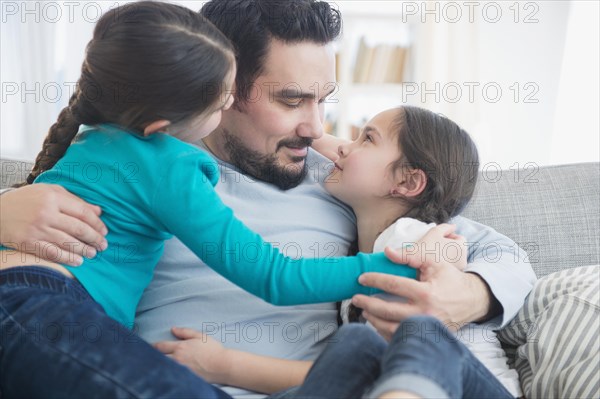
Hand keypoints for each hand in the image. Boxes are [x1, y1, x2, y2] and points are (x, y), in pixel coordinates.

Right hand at [0, 184, 107, 265]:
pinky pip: (53, 253)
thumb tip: (98, 211)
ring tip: (93, 253)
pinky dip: (68, 258)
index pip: (83, 212)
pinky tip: (78, 261)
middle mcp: (46, 213)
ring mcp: (36, 229)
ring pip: (68, 242)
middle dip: (94, 238)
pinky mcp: (28, 243)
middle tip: (103, 245)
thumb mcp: (49, 192)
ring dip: (84, 250)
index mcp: (53, 197)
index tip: (104, 231)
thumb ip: (74, 200)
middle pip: (78, 228)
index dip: (97, 224)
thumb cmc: (27, 200)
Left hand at [153, 327, 232, 384]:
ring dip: (158, 365)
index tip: (148, 346)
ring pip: (163, 368)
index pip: (161, 347)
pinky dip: (166, 373)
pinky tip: (164, 373)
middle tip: (146, 356)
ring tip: (152, 365)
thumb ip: (185, 332)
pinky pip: (171, 375)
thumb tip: (173, 329)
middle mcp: (177, 359)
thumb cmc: (213, 349)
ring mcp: (179, 370)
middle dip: (152, 356)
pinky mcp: (183, 378)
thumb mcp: (200, 336)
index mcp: (180, 347)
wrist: (222, 365)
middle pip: (158, 359)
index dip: (153, 346)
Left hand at [352, 228, 490, 340]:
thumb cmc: (450, 279)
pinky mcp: (425, 337)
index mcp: (425, 292)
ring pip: (391, 329)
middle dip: (367, 303)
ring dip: (374, 320)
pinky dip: (385, 333)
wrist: (471, 301)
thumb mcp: (434, 262)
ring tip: (364, 311)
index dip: (374, 280)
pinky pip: (400, 339)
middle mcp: (424, 313)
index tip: (361, 279)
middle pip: (387, 310)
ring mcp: (425, 329)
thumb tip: (387, 252)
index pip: (393, 285)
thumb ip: (410, 256)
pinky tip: (377, 323)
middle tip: (355, 298)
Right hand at [413, 223, 467, 270]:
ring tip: (432, 254)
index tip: (439, 238)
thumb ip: (445, 227)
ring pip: (453, 258)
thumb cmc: (428, 249)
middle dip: (447, 245)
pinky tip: (432, 263)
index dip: (449, 236)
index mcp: (461, 247)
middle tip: (435, 245)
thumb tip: (453, 226)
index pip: (460, 238)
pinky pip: (449, 267)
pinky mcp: (451, 277)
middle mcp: (463, 259)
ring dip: (445, 255)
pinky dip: (443, 264)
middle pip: (457, 248)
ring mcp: (458, 269)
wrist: (417, 268)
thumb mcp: (435, 232)